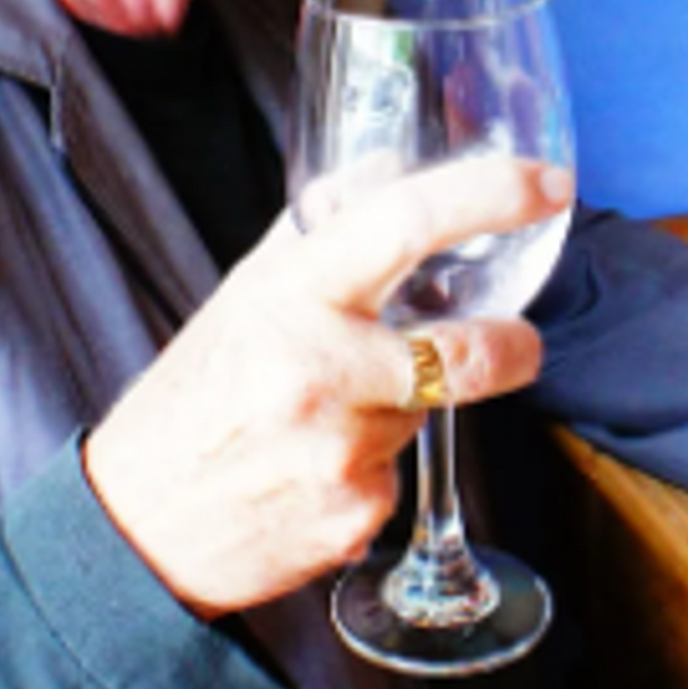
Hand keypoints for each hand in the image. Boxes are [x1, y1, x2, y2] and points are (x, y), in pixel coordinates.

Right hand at [83, 155, 572, 616]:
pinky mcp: (358, 516)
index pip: (404, 222)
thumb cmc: (196, 390)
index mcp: (291, 292)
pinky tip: (319, 468)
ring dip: (407, 409)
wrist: (143, 519)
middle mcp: (320, 366)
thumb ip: (320, 230)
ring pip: (429, 413)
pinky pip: (403, 474)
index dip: (489, 194)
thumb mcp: (245, 291)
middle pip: (466, 349)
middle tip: (517, 340)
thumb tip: (390, 169)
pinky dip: (378, 465)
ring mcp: (342, 448)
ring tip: (336, 417)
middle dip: (513, 345)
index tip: (544, 185)